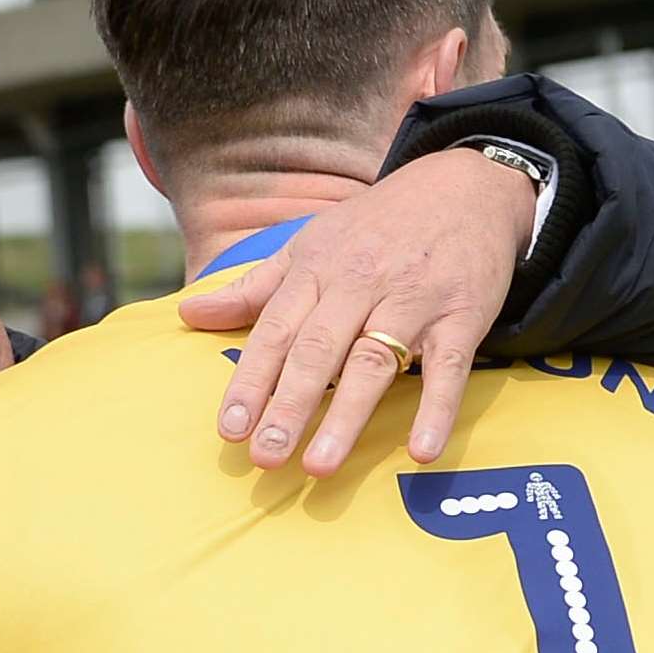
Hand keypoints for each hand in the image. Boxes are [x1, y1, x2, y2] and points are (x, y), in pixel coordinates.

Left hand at [179, 149, 535, 475]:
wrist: (465, 186)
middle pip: (317, 352)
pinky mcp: (461, 316)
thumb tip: (189, 314)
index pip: (275, 331)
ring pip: (372, 362)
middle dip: (288, 406)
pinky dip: (435, 409)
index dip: (250, 381)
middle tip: (266, 457)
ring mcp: (411, 301)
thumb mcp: (309, 244)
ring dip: (346, 417)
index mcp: (316, 269)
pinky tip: (420, 451)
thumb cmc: (376, 226)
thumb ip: (253, 289)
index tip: (230, 429)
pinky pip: (447, 368)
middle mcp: (359, 284)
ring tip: (320, 466)